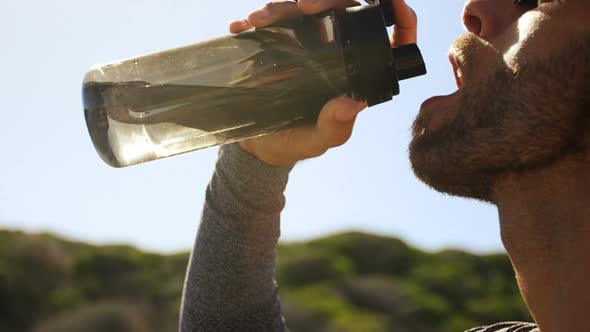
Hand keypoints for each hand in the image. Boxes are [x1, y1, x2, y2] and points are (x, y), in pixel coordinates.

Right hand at [230, 0, 417, 165]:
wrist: (261, 144)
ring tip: (261, 18)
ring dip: (284, 7)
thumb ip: (335, 126)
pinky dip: (260, 18)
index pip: (391, 41)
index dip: (401, 19)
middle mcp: (337, 55)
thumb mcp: (319, 140)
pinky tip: (243, 26)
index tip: (395, 2)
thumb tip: (352, 104)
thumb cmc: (297, 142)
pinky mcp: (283, 44)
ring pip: (307, 10)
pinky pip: (277, 20)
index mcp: (357, 75)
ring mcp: (309, 46)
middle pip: (346, 11)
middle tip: (304, 5)